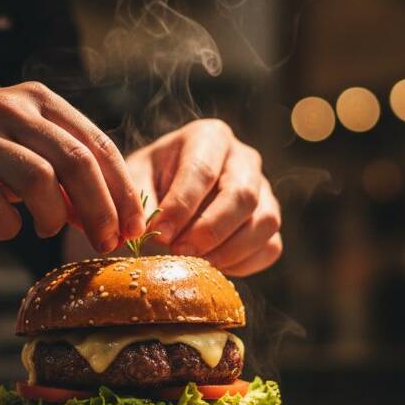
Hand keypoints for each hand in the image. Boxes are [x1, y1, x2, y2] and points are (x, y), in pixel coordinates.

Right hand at [0, 82, 144, 252]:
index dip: (123, 191)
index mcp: (37, 102)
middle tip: (108, 242)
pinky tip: (6, 228)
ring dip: (53, 217)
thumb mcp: (21, 148)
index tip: (135, 228)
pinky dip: (7, 226)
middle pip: (77, 162)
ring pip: (39, 180)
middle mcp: (9, 110)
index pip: (97, 145)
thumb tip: (108, 216)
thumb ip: (62, 172)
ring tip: (48, 230)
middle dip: (102, 210)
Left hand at [125, 119, 281, 275]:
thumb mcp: (135, 181)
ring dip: (228, 251)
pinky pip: (270, 246)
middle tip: (179, 252)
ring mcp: (263, 189)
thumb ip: (139, 202)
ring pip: (265, 221)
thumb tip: (147, 233)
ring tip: (194, 264)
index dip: (182, 206)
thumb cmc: (149, 180)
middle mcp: (244, 158)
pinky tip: (211, 268)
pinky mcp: (269, 220)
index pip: (203, 170)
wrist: (166, 191)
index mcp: (209, 137)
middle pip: (242, 195)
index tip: (160, 234)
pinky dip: (242, 264)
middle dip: (209, 231)